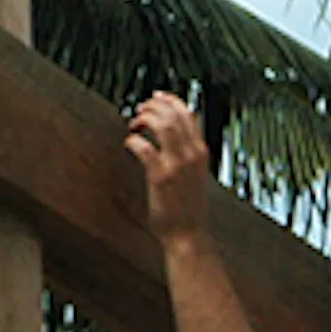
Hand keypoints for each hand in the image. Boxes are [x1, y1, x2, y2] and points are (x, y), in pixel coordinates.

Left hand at [121, 90, 213, 238]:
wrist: (187, 235)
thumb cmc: (188, 208)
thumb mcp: (196, 174)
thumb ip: (189, 151)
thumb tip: (178, 130)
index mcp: (201, 152)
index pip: (189, 113)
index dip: (170, 100)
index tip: (157, 97)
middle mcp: (191, 155)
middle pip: (173, 114)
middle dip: (154, 105)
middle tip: (141, 107)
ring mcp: (177, 165)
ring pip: (162, 125)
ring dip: (145, 118)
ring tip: (135, 122)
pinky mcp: (160, 176)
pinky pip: (144, 147)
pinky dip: (134, 140)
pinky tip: (130, 143)